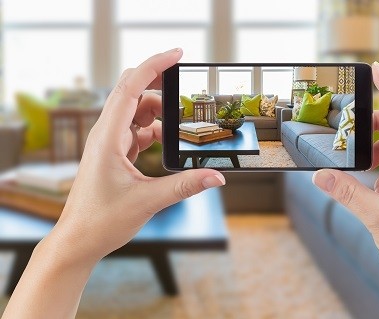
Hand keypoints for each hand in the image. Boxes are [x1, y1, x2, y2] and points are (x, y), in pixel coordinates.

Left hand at [2, 49, 225, 318]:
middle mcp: (105, 134)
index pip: (131, 87)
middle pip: (132, 92)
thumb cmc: (101, 220)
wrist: (78, 240)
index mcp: (108, 137)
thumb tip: (216, 176)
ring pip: (135, 111)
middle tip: (184, 87)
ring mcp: (108, 143)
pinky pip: (135, 130)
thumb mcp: (149, 201)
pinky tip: (166, 142)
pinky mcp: (113, 153)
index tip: (177, 55)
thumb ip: (185, 186)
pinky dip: (152, 130)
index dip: (155, 66)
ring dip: (158, 112)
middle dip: (159, 84)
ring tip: (180, 124)